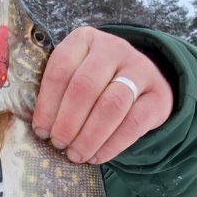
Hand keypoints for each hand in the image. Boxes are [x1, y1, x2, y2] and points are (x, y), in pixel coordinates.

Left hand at [33, 27, 172, 163]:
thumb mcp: (73, 74)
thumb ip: (54, 91)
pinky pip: (134, 123)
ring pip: (111, 105)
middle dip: (67, 122)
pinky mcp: (158, 95)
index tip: (40, 130)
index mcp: (84, 40)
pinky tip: (97, 156)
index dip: (47, 105)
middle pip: (85, 87)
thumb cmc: (95, 83)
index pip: (61, 70)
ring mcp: (140, 69)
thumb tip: (37, 127)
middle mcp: (114, 48)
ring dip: (89, 136)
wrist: (140, 83)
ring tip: (76, 154)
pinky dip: (112, 145)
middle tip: (58, 144)